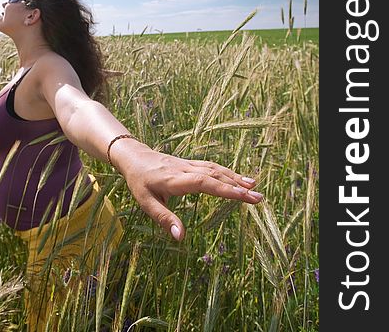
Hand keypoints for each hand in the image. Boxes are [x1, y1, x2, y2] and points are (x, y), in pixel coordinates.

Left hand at [115, 145, 262, 240]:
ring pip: (216, 169)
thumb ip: (164, 219)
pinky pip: (212, 167)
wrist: (134, 156)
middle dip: (238, 186)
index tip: (244, 196)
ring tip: (254, 186)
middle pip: (215, 176)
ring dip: (235, 178)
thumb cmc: (139, 181)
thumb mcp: (145, 203)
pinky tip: (238, 178)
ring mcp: (189, 165)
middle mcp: (186, 169)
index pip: (205, 183)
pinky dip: (227, 172)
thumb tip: (181, 238)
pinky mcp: (191, 164)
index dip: (225, 189)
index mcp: (176, 180)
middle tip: (259, 198)